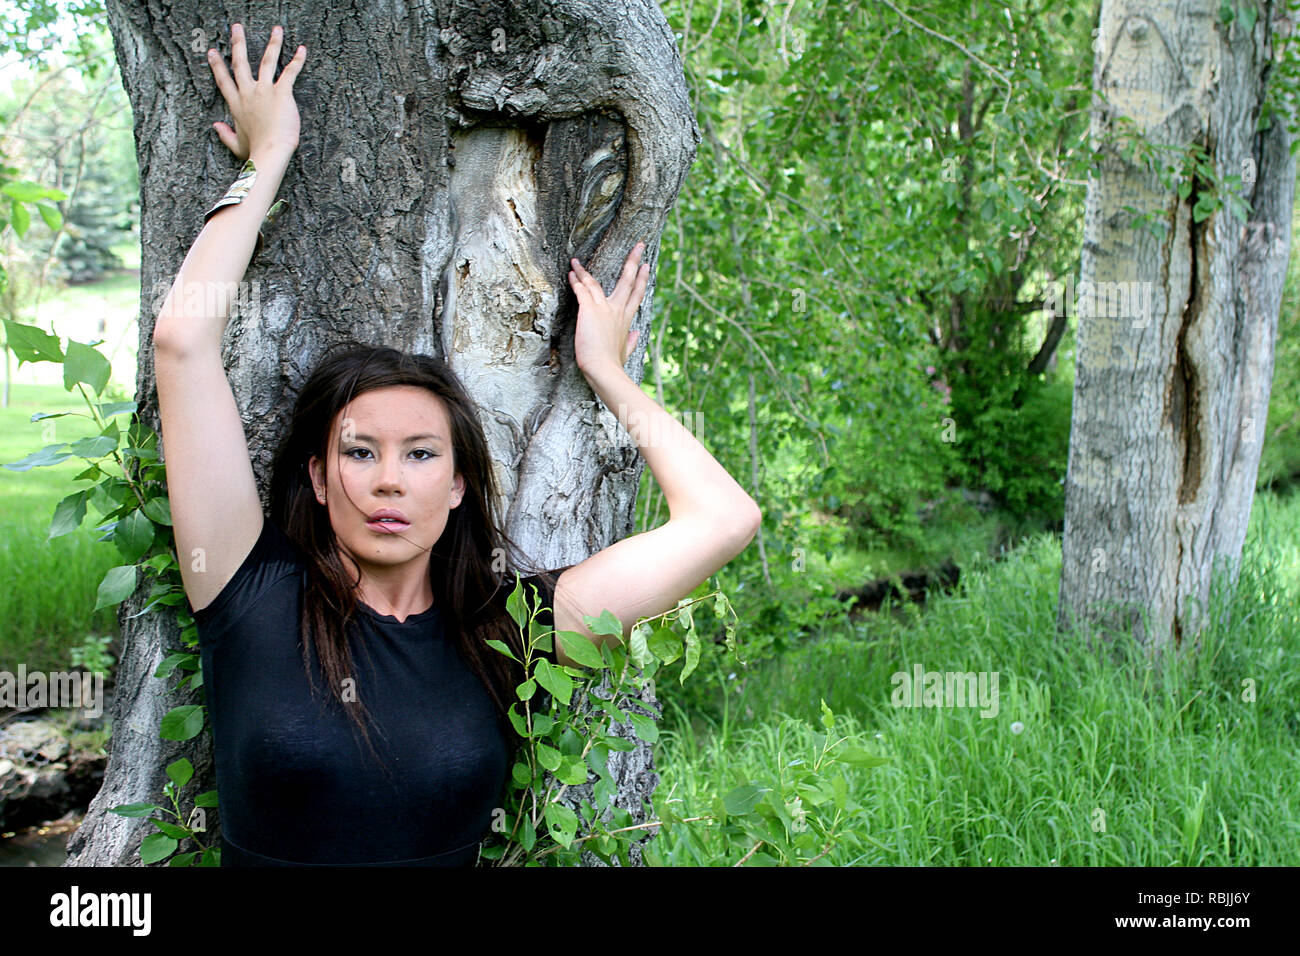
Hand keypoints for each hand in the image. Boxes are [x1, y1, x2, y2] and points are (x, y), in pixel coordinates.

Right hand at [207, 22, 305, 161]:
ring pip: (266, 61)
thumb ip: (225, 134)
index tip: (212, 52)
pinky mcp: (281, 93)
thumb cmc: (255, 152)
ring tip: (277, 30)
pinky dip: (297, 60)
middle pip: (240, 63)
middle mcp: (248, 93)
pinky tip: (302, 49)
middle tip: (237, 28)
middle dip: (239, 43)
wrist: (270, 152)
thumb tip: (215, 126)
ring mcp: (264, 91)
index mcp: (237, 105)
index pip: (223, 81)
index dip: (217, 66)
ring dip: (273, 43)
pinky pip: (290, 72)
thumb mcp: (236, 145)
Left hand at [569, 243, 649, 373]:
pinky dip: (575, 280)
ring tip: (576, 261)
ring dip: (584, 270)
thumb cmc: (613, 364)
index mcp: (626, 319)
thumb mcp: (625, 352)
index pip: (636, 294)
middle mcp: (617, 310)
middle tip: (639, 245)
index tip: (647, 265)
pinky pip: (581, 290)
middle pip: (627, 280)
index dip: (642, 278)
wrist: (604, 369)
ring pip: (595, 282)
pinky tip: (570, 272)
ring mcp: (604, 308)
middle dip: (633, 261)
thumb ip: (631, 341)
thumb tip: (636, 334)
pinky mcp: (589, 310)